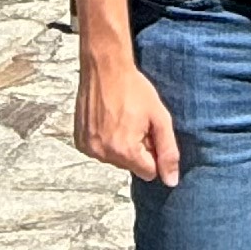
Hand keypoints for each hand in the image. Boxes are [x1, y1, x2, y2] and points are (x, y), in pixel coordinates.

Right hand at [74, 46, 180, 183]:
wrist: (105, 68)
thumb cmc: (134, 89)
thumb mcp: (160, 118)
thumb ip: (168, 152)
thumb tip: (171, 182)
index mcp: (126, 151)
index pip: (149, 172)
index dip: (153, 152)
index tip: (148, 131)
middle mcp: (104, 154)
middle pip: (130, 166)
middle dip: (136, 149)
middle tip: (134, 121)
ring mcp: (89, 148)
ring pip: (114, 159)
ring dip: (119, 144)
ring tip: (120, 118)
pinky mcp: (80, 141)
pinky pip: (99, 151)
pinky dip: (105, 140)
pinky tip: (107, 119)